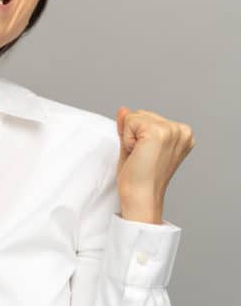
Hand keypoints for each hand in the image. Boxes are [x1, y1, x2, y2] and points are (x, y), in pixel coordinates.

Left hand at [116, 107, 194, 223]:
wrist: (140, 196)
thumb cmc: (138, 177)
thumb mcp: (133, 146)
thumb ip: (130, 126)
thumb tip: (123, 109)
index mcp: (182, 133)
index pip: (146, 117)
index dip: (137, 136)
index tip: (145, 155)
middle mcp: (181, 130)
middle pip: (140, 113)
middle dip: (133, 134)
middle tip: (141, 157)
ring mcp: (171, 131)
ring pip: (133, 116)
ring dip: (129, 137)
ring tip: (140, 156)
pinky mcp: (158, 133)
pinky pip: (129, 121)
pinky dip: (127, 139)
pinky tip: (137, 154)